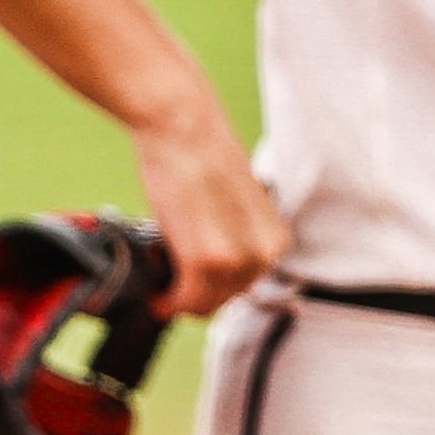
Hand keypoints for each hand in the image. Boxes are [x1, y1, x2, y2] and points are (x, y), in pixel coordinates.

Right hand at [130, 111, 288, 317]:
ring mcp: (236, 260)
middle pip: (226, 298)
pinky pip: (187, 300)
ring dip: (181, 301)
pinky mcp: (205, 260)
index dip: (216, 289)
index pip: (247, 285)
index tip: (190, 286)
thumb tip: (208, 266)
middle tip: (169, 287)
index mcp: (276, 241)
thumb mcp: (234, 208)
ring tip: (162, 289)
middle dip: (197, 296)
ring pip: (206, 304)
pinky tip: (158, 297)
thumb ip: (232, 240)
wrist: (185, 130)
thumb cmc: (203, 158)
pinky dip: (169, 303)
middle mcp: (264, 254)